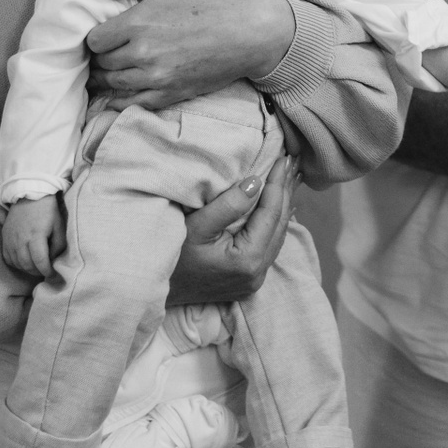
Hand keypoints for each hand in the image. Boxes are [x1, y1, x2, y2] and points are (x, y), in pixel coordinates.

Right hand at [3, 195, 65, 278]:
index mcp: (36, 235)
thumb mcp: (59, 225)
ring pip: (16, 263)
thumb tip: (54, 260)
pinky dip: (16, 263)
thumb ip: (58, 245)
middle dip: (37, 271)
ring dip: (27, 269)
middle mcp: (20, 239)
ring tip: (36, 267)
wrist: (29, 195)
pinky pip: (7, 257)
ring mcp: (10, 239)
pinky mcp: (4, 237)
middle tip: (44, 271)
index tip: (52, 273)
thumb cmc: (47, 210)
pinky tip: (24, 262)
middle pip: (27, 265)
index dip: (46, 270)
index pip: (40, 261)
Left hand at [86, 0, 295, 109]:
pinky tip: (119, 93)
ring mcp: (156, 77)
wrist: (251, 32)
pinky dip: (120, 100)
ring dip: (108, 77)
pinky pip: (132, 104)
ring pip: (113, 84)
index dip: (97, 37)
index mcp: (139, 22)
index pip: (95, 40)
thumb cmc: (215, 1)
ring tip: (111, 70)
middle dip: (102, 56)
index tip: (107, 34)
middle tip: (108, 52)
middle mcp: (143, 53)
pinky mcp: (171, 94)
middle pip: (102, 63)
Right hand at [165, 152, 299, 304]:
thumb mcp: (196, 226)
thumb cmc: (171, 256)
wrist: (155, 289)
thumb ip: (228, 205)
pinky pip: (270, 245)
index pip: (271, 214)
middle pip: (280, 224)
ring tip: (289, 178)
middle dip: (285, 192)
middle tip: (291, 163)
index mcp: (248, 260)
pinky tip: (279, 206)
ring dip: (283, 206)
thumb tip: (257, 182)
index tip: (284, 159)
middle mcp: (257, 273)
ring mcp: (255, 280)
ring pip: (278, 235)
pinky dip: (274, 222)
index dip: (278, 184)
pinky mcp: (249, 280)